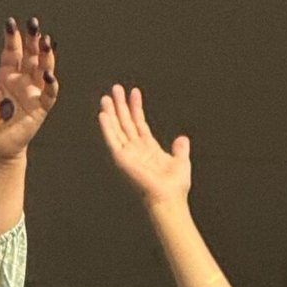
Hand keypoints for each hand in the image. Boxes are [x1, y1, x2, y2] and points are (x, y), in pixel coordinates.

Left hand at [0, 18, 57, 157]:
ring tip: (46, 42)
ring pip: (43, 70)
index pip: (12, 51)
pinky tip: (48, 75)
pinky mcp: (40, 108)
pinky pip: (49, 94)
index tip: (11, 23)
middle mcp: (22, 81)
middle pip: (31, 56)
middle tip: (33, 23)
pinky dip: (50, 85)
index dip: (12, 38)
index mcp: (7, 75)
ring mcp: (33, 93)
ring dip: (46, 56)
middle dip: (33, 40)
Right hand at [98, 85, 191, 206]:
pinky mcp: (122, 159)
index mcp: (148, 148)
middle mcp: (136, 150)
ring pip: (118, 128)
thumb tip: (183, 139)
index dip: (136, 107)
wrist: (169, 198)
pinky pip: (112, 140)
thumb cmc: (174, 186)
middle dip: (121, 105)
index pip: (140, 123)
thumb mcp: (181, 162)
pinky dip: (107, 127)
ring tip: (107, 97)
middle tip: (116, 88)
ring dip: (111, 112)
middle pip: (126, 122)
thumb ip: (180, 149)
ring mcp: (128, 154)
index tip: (134, 92)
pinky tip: (103, 114)